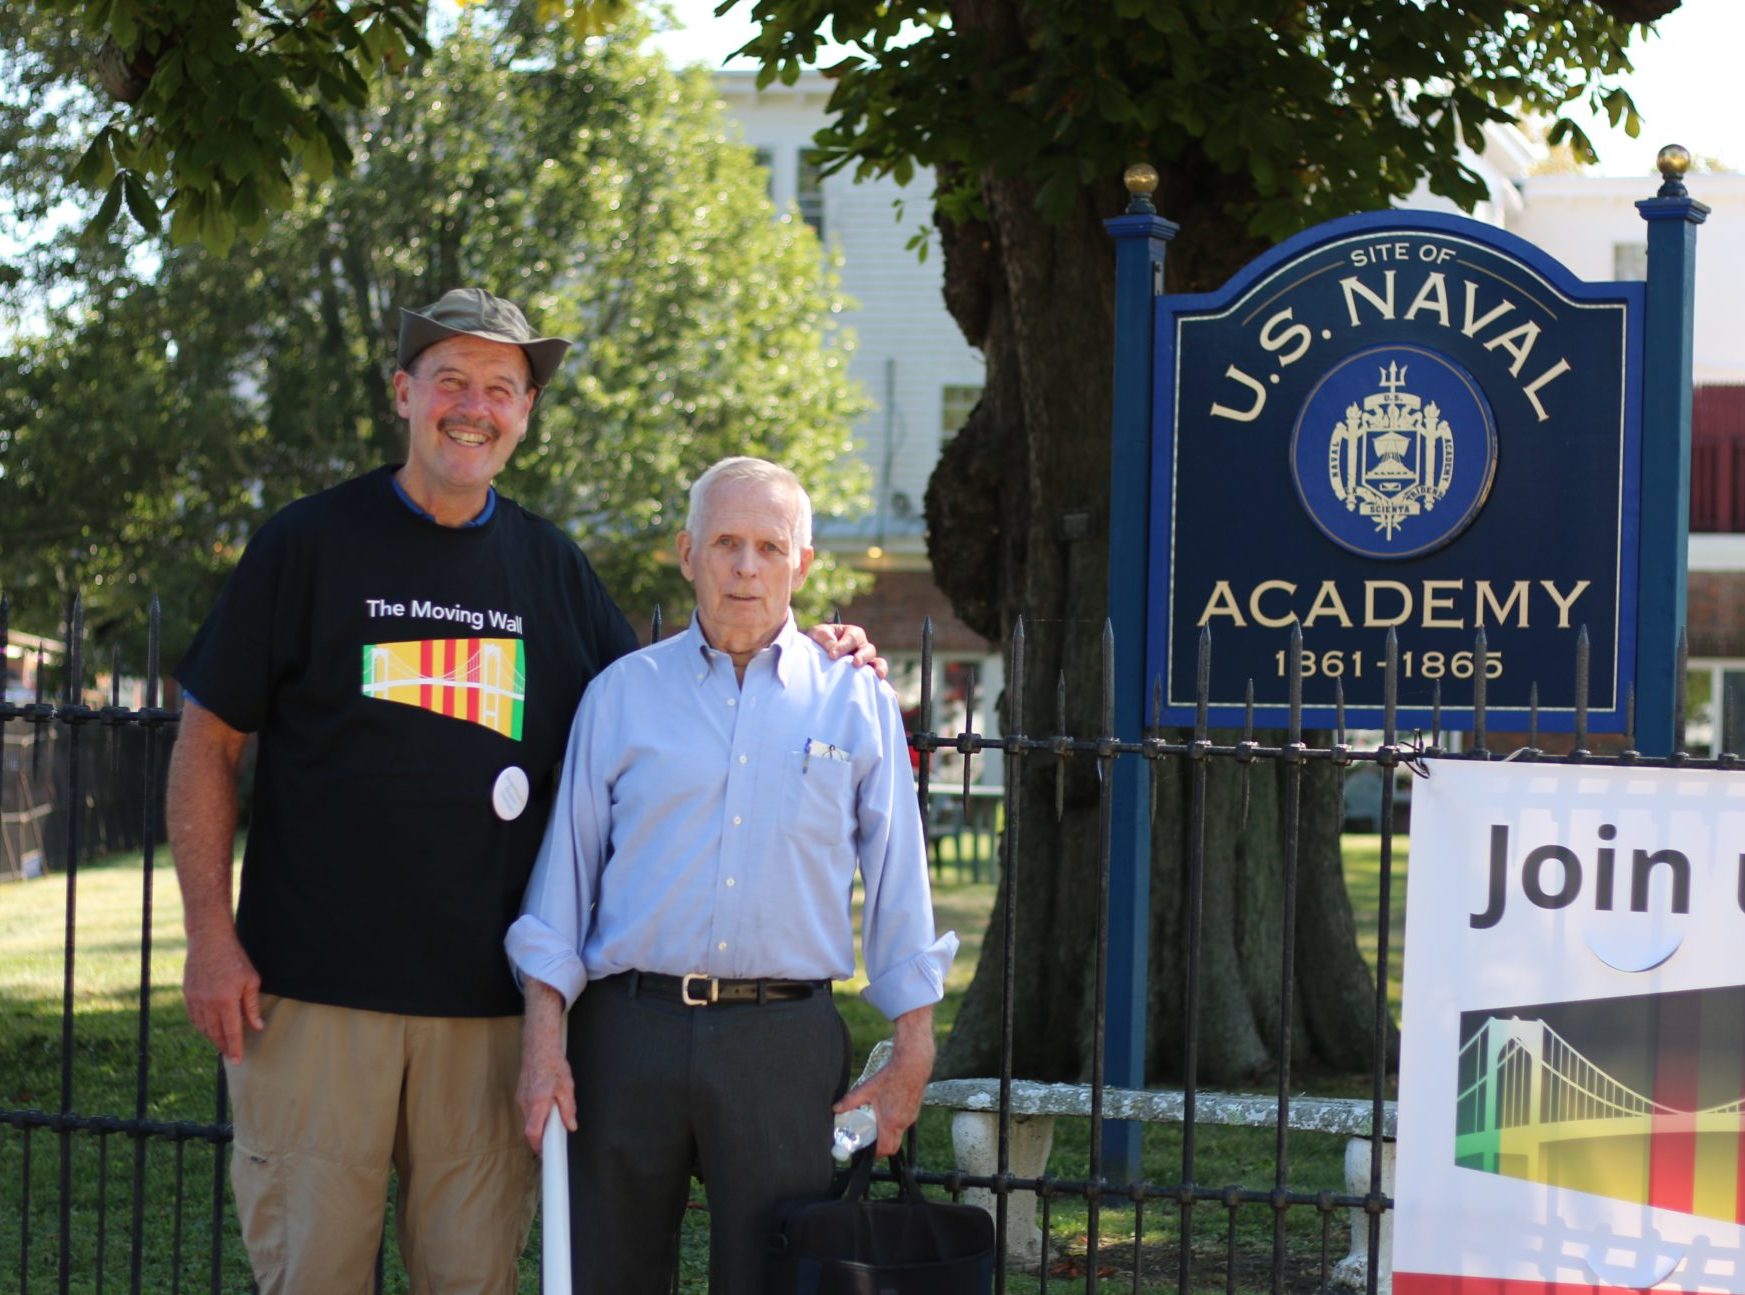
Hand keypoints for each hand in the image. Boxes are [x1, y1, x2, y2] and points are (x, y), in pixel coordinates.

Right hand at [181, 926, 263, 1063]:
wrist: (209, 940)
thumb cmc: (235, 958)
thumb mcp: (251, 980)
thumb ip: (252, 1006)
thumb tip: (257, 1026)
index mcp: (226, 1001)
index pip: (231, 1032)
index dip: (235, 1047)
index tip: (238, 1060)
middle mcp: (208, 1004)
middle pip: (215, 1033)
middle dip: (223, 1046)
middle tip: (231, 1055)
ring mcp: (195, 999)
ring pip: (203, 1027)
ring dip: (212, 1037)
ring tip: (221, 1044)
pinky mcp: (187, 994)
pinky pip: (194, 1017)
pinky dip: (201, 1026)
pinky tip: (208, 1029)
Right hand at [519, 981, 576, 1151]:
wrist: (538, 1045)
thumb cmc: (553, 1063)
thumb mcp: (567, 1085)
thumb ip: (568, 1108)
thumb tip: (571, 1126)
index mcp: (538, 1101)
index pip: (533, 1132)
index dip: (538, 1146)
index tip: (545, 1154)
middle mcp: (526, 1102)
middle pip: (530, 1128)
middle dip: (542, 1135)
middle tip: (555, 1136)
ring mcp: (520, 1098)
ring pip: (529, 1119)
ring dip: (540, 1122)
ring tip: (554, 1116)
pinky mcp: (520, 1094)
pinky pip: (528, 1110)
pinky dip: (537, 1113)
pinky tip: (547, 1105)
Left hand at [808, 622, 887, 679]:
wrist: (815, 656)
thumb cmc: (818, 641)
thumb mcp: (818, 634)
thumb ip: (825, 638)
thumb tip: (833, 648)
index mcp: (852, 633)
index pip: (853, 637)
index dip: (844, 646)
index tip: (832, 655)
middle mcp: (862, 647)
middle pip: (869, 649)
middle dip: (863, 656)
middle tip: (855, 663)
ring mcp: (865, 661)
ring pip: (877, 662)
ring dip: (878, 668)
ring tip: (878, 675)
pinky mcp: (865, 675)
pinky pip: (876, 678)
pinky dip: (881, 682)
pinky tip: (885, 689)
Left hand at [834, 1008, 934, 1154]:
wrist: (913, 1065)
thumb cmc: (892, 1076)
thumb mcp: (867, 1088)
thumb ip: (850, 1101)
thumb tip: (836, 1109)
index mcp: (891, 1122)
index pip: (885, 1149)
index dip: (874, 1152)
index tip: (865, 1148)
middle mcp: (903, 1123)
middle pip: (893, 1146)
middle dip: (881, 1147)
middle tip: (870, 1139)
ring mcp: (910, 1118)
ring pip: (899, 1135)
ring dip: (887, 1134)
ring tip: (876, 1123)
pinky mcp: (914, 1111)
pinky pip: (904, 1124)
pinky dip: (894, 1124)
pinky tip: (888, 1111)